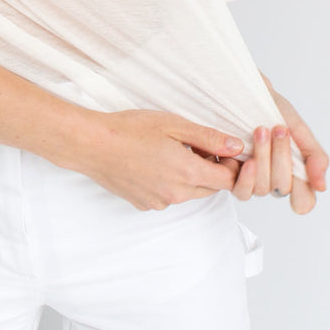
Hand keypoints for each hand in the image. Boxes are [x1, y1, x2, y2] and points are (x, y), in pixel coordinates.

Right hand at [76, 110, 244, 210]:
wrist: (92, 145)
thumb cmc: (130, 129)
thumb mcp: (173, 124)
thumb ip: (208, 138)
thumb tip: (237, 146)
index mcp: (187, 173)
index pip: (228, 180)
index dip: (229, 164)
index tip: (218, 148)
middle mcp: (176, 194)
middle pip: (210, 188)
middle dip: (210, 169)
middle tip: (193, 144)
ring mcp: (159, 202)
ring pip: (189, 193)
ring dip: (189, 176)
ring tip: (169, 150)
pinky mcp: (145, 205)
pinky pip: (168, 196)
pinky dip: (169, 182)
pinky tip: (153, 162)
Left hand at [230, 85, 328, 214]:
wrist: (247, 94)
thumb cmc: (275, 111)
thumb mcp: (300, 130)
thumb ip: (315, 157)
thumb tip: (321, 187)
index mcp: (294, 175)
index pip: (303, 201)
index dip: (303, 191)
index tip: (301, 164)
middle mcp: (274, 181)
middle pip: (282, 188)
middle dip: (281, 156)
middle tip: (279, 128)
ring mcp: (253, 180)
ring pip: (262, 188)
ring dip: (263, 158)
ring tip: (261, 131)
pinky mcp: (233, 176)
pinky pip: (241, 191)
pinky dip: (246, 177)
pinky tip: (248, 158)